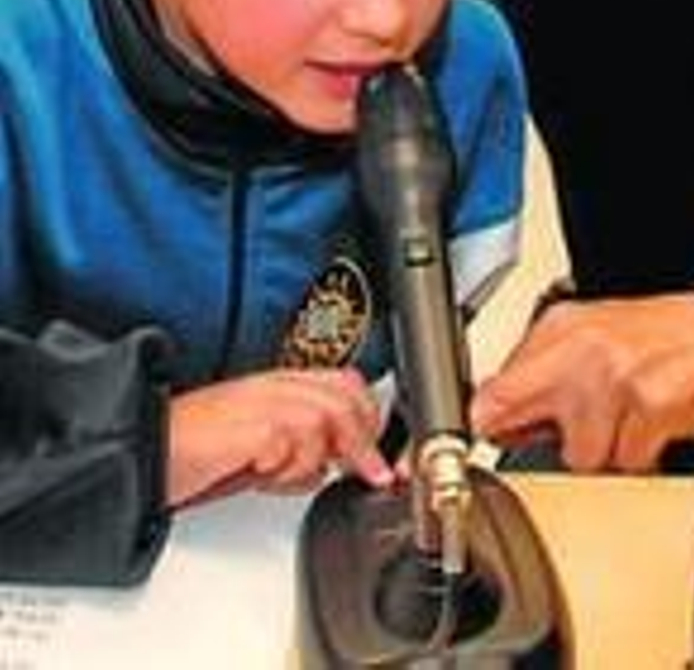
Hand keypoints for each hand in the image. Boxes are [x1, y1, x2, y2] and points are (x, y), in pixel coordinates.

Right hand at [167, 369, 392, 506]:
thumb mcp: (256, 450)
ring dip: (314, 460)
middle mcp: (276, 386)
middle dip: (364, 440)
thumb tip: (331, 466)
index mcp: (279, 385)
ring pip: (328, 420)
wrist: (143, 453)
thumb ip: (296, 448)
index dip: (371, 420)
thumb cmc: (191, 452)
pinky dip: (286, 469)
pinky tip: (259, 474)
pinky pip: (295, 444)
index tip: (383, 460)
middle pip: (348, 396)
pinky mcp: (253, 426)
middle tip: (366, 472)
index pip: (347, 385)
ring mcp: (265, 402)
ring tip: (278, 476)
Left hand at [471, 292, 693, 472]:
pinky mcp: (649, 407)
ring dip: (604, 450)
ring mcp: (614, 379)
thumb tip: (493, 417)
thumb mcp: (590, 337)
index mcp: (560, 328)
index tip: (480, 442)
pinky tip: (654, 423)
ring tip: (629, 418)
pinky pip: (625, 463)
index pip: (491, 392)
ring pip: (577, 457)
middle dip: (536, 436)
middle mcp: (581, 348)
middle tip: (576, 426)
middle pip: (513, 419)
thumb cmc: (662, 337)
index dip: (483, 425)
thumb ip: (540, 374)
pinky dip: (640, 455)